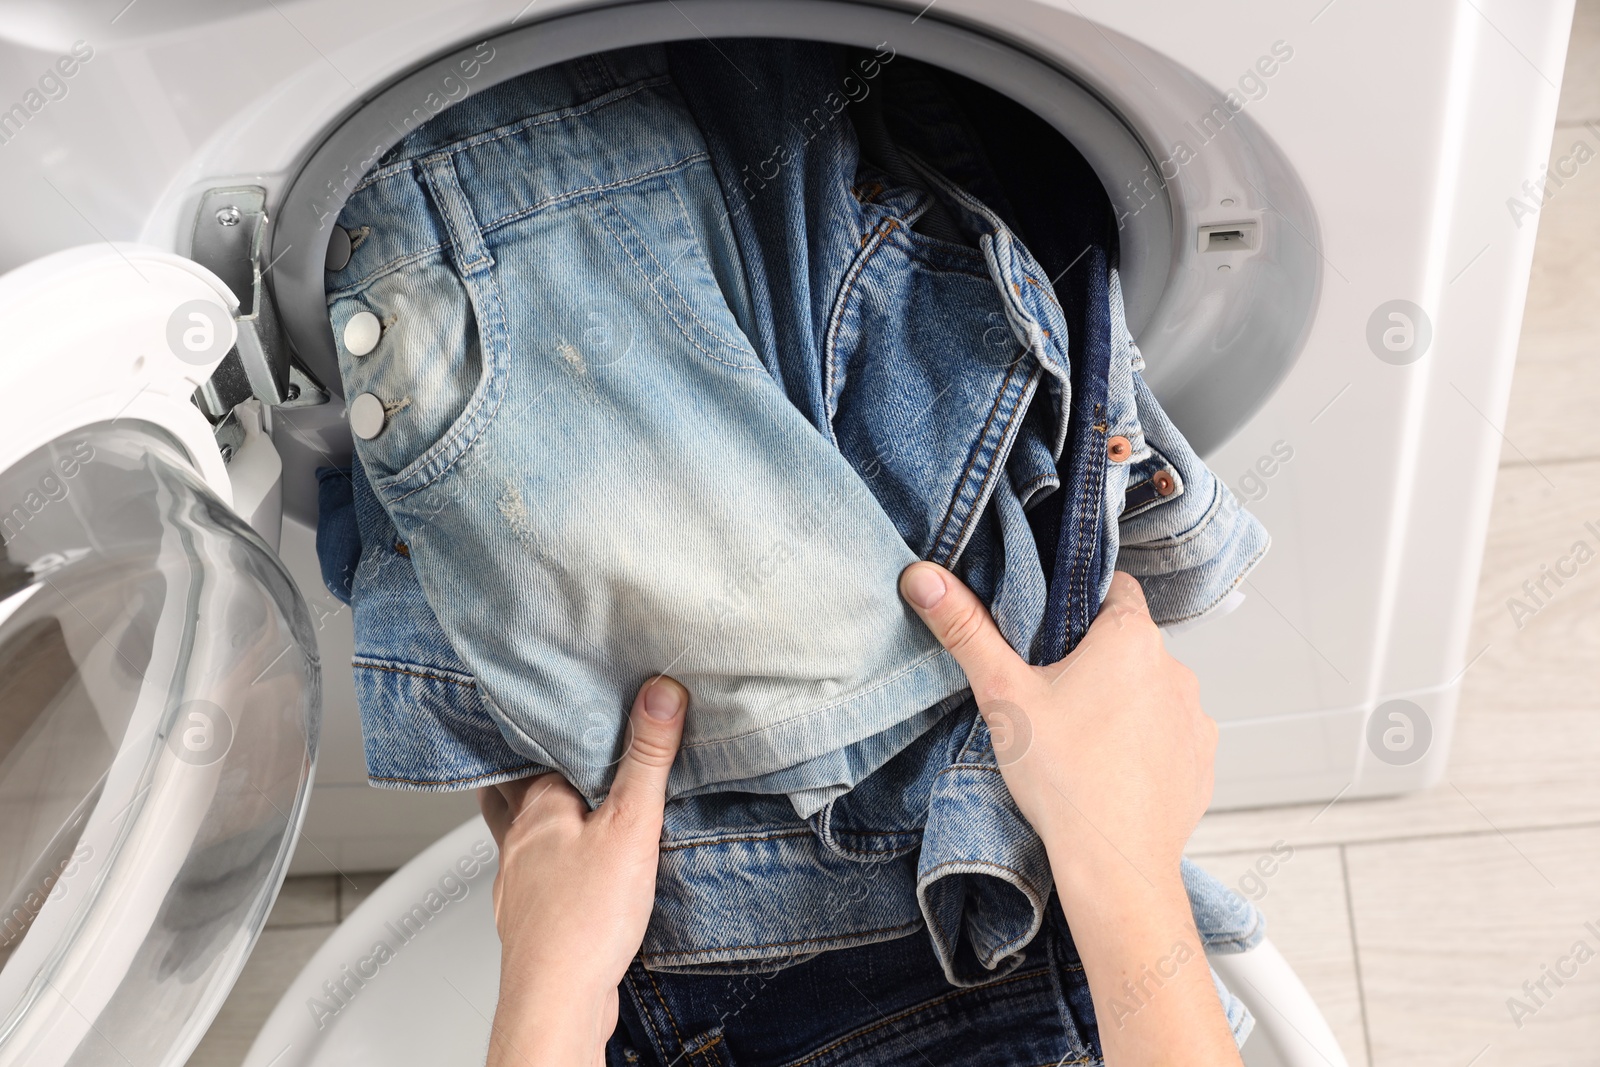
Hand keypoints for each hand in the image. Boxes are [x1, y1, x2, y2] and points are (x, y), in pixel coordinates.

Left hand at [478, 676, 687, 1066]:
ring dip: (539, 821)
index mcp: (537, 807)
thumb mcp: (632, 824)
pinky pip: (535, 879)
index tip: (567, 709)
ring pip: (521, 837)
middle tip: (553, 751)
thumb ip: (647, 757)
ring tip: (568, 809)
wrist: (557, 1001)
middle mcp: (518, 841)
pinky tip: (575, 876)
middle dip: (530, 771)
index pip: (534, 750)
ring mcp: (518, 883)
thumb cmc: (584, 920)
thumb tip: (659, 694)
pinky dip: (550, 867)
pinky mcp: (531, 920)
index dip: (550, 730)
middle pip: (512, 791)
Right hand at [899, 563, 1239, 1065]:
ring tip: (1079, 738)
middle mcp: (1175, 668)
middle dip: (1094, 658)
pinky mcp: (1202, 760)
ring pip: (1150, 689)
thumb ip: (965, 629)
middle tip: (1050, 692)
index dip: (1078, 601)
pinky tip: (1110, 768)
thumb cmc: (1064, 778)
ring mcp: (1195, 717)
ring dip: (1123, 701)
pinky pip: (1170, 735)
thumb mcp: (1003, 695)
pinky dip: (1145, 744)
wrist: (1115, 866)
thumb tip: (924, 577)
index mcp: (1130, 637)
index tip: (1048, 629)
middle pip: (1128, 642)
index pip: (1112, 586)